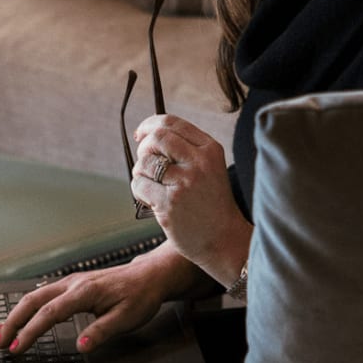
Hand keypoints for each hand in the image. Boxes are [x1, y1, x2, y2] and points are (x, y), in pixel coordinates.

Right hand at [0, 247, 194, 354]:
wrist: (150, 276)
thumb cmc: (140, 296)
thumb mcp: (127, 319)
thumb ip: (102, 332)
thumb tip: (81, 347)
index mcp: (84, 292)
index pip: (49, 313)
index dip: (30, 331)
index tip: (17, 347)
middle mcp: (73, 284)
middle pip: (33, 301)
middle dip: (12, 322)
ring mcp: (71, 282)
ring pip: (35, 296)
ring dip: (17, 315)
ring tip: (3, 334)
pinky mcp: (73, 285)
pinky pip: (43, 295)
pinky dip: (28, 308)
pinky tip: (22, 319)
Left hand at [132, 115, 250, 284]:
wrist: (224, 240)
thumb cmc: (211, 204)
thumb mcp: (208, 169)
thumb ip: (185, 150)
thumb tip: (146, 136)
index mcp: (210, 150)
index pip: (172, 123)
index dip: (150, 125)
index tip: (141, 134)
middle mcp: (199, 163)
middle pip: (157, 138)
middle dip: (143, 148)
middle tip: (145, 162)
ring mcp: (184, 184)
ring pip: (144, 163)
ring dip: (140, 173)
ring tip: (152, 186)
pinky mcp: (169, 204)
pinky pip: (139, 186)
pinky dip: (139, 192)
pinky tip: (152, 201)